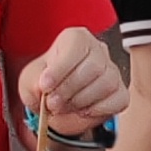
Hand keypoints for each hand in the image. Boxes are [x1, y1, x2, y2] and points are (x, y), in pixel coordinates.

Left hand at [19, 22, 127, 136]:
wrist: (55, 103)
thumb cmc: (45, 85)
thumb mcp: (29, 81)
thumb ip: (33, 82)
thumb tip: (42, 88)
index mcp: (75, 39)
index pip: (76, 45)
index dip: (60, 68)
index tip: (45, 86)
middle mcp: (98, 50)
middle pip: (94, 66)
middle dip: (69, 89)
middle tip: (52, 103)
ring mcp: (112, 71)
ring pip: (107, 83)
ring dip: (81, 101)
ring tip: (64, 107)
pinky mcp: (120, 92)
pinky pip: (119, 100)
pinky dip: (99, 110)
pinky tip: (83, 111)